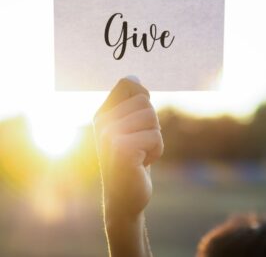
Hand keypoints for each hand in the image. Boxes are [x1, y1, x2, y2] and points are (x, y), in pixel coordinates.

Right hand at [93, 78, 163, 256]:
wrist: (125, 196)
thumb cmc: (133, 159)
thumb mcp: (130, 128)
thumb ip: (131, 104)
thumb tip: (133, 76)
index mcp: (102, 114)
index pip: (127, 83)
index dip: (142, 94)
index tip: (140, 118)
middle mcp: (102, 122)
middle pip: (144, 101)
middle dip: (152, 124)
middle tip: (140, 143)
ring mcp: (109, 135)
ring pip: (151, 118)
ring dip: (154, 138)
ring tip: (141, 152)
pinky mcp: (122, 149)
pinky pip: (155, 137)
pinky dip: (156, 151)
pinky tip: (142, 163)